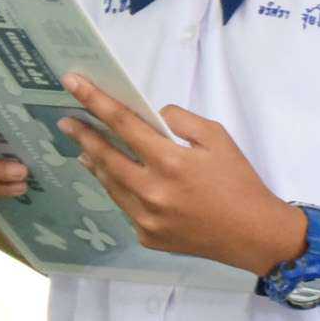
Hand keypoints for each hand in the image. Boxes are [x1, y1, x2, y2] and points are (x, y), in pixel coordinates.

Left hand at [57, 74, 307, 275]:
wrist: (253, 235)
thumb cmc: (239, 181)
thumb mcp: (218, 138)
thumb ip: (181, 122)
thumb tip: (154, 118)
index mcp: (170, 161)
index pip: (122, 123)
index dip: (94, 100)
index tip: (72, 83)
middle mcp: (151, 191)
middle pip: (105, 156)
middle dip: (83, 135)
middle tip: (66, 121)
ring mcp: (146, 219)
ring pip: (110, 184)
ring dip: (95, 163)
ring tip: (84, 148)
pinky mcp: (148, 237)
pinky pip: (125, 207)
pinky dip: (118, 189)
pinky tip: (114, 179)